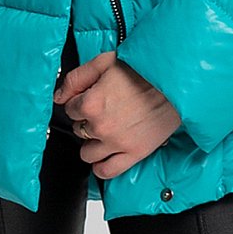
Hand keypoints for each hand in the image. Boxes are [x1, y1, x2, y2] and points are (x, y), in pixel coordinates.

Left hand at [52, 50, 182, 178]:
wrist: (173, 80)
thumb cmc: (142, 69)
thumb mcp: (104, 62)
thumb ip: (77, 78)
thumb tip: (59, 95)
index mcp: (92, 103)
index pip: (70, 109)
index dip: (79, 102)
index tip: (89, 98)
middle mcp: (101, 126)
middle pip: (79, 130)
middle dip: (87, 121)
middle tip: (102, 110)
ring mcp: (117, 142)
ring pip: (87, 154)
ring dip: (92, 143)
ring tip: (104, 131)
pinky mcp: (134, 153)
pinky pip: (107, 171)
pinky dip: (101, 167)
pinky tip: (104, 156)